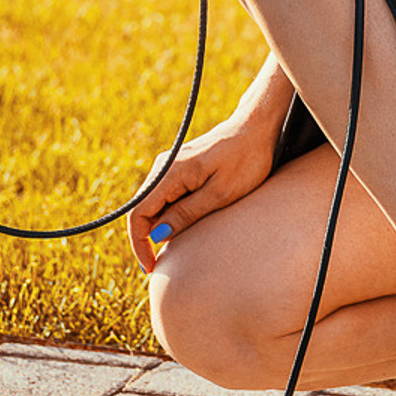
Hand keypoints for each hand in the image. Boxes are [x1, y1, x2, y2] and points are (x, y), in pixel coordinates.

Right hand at [127, 107, 279, 270]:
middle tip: (159, 267)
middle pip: (140, 210)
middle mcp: (164, 166)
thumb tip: (157, 236)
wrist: (257, 128)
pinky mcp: (179, 168)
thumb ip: (186, 214)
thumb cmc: (246, 160)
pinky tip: (180, 231)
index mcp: (170, 172)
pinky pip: (163, 196)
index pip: (138, 213)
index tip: (150, 267)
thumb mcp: (220, 193)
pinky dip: (166, 216)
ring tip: (170, 253)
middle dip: (145, 240)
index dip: (139, 243)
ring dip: (156, 229)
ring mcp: (170, 166)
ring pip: (151, 204)